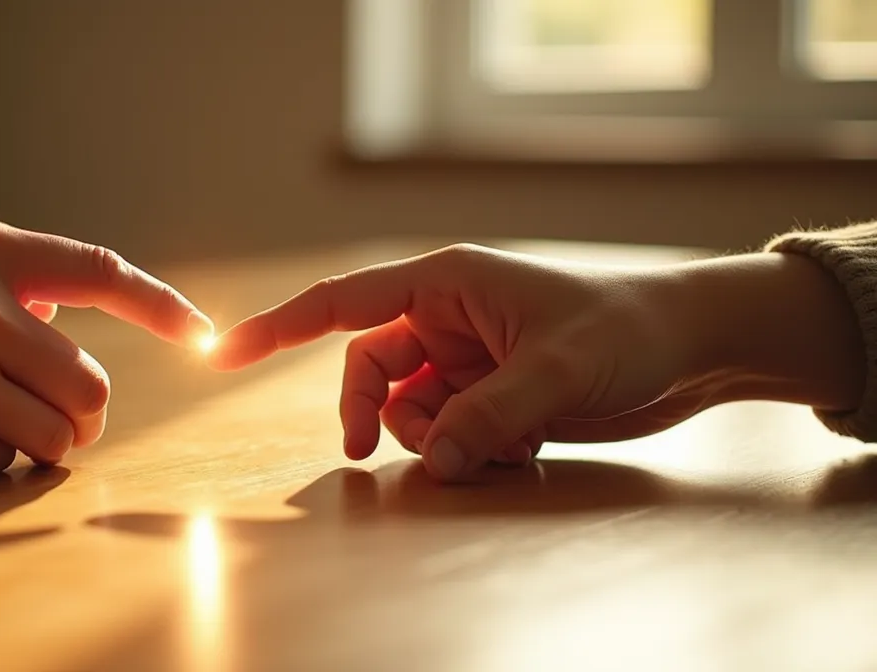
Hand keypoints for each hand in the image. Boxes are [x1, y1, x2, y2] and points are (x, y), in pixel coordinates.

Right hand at [205, 244, 863, 481]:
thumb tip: (430, 461)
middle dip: (378, 415)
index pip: (339, 303)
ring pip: (404, 411)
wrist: (691, 350)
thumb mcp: (560, 369)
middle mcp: (444, 318)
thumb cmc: (629, 330)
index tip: (220, 352)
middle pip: (367, 371)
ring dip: (438, 440)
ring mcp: (464, 359)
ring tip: (505, 444)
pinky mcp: (487, 395)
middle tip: (401, 456)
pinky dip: (468, 451)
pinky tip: (523, 447)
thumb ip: (490, 413)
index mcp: (444, 283)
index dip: (275, 328)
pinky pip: (444, 433)